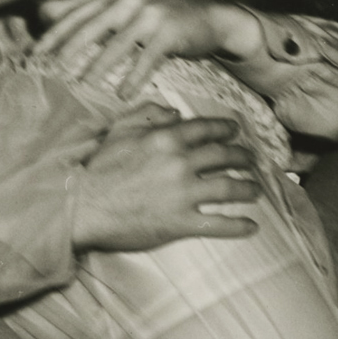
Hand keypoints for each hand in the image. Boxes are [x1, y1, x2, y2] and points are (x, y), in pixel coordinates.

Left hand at [35, 0, 265, 94]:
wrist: (211, 19)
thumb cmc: (163, 20)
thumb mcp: (129, 11)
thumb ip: (97, 17)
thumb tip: (54, 25)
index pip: (75, 16)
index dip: (52, 36)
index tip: (32, 56)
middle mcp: (128, 2)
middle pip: (89, 28)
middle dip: (66, 51)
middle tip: (49, 73)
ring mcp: (150, 16)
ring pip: (116, 46)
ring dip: (97, 68)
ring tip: (81, 86)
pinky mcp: (169, 33)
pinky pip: (147, 59)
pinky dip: (134, 78)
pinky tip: (123, 94)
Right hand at [71, 111, 260, 249]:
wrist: (80, 207)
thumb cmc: (96, 168)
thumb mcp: (119, 130)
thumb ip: (148, 114)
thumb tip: (175, 112)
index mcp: (166, 138)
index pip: (207, 129)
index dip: (227, 130)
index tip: (236, 132)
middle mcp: (181, 163)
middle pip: (225, 156)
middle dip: (244, 158)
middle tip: (253, 161)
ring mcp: (183, 194)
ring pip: (229, 189)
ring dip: (249, 188)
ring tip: (256, 190)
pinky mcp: (180, 223)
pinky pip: (219, 224)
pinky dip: (239, 225)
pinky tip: (252, 226)